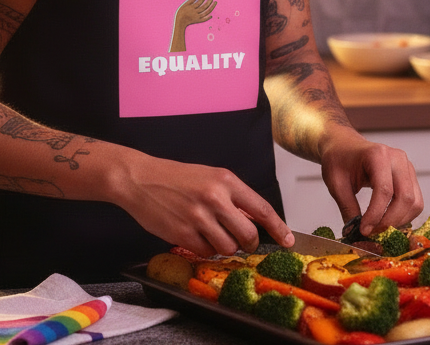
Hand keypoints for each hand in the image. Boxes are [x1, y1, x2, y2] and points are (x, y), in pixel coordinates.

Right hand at [118, 153, 293, 256]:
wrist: (141, 178)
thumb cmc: (176, 177)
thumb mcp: (209, 177)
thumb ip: (232, 197)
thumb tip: (254, 222)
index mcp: (225, 180)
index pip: (261, 208)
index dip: (278, 228)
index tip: (288, 240)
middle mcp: (215, 198)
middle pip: (248, 235)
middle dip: (249, 244)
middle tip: (242, 241)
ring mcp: (198, 217)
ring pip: (228, 247)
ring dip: (225, 246)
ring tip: (211, 232)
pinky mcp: (182, 234)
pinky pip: (206, 252)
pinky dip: (205, 249)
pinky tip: (195, 234)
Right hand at [175, 0, 216, 29]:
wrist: (179, 22)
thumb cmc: (181, 12)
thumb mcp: (185, 5)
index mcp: (192, 7)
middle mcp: (196, 12)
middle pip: (205, 5)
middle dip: (210, 0)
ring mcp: (197, 17)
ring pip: (207, 12)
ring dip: (212, 7)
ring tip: (215, 2)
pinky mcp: (198, 21)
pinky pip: (204, 19)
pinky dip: (208, 17)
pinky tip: (211, 15)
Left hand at [319, 129, 423, 236]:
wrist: (344, 145)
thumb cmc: (339, 159)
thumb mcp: (336, 183)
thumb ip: (347, 208)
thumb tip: (355, 235)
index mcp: (377, 155)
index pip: (384, 190)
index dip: (376, 214)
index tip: (364, 230)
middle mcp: (397, 158)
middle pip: (405, 197)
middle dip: (390, 221)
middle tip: (373, 233)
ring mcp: (407, 167)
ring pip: (415, 202)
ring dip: (399, 221)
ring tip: (379, 228)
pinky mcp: (410, 177)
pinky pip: (415, 202)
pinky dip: (404, 216)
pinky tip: (387, 221)